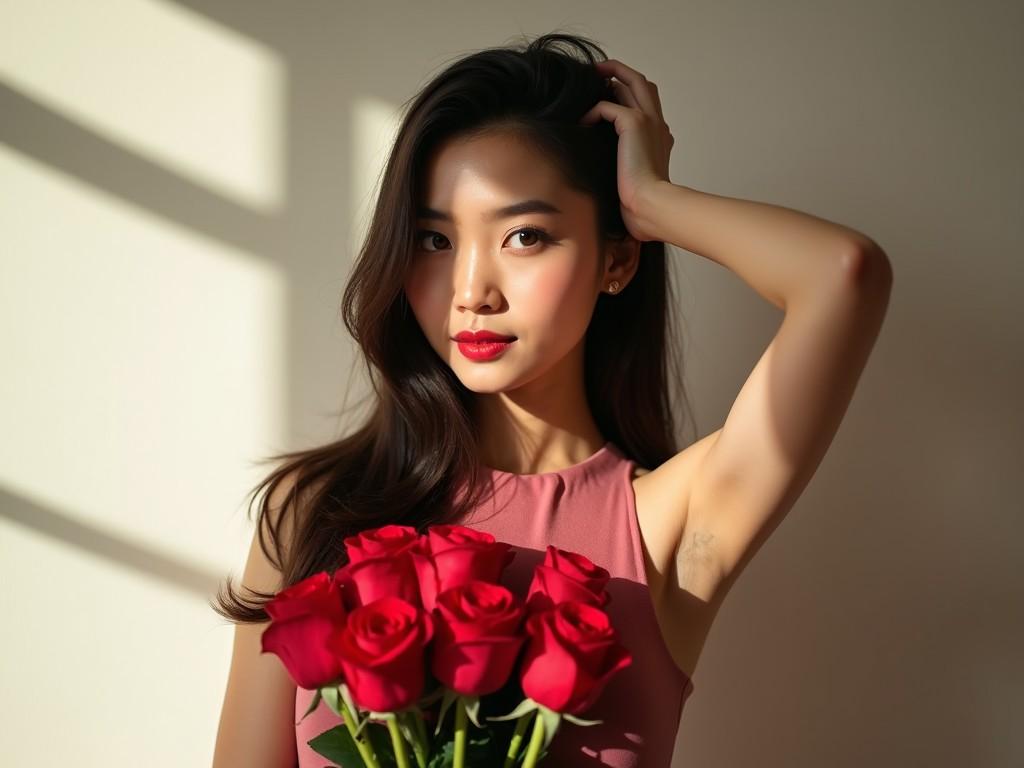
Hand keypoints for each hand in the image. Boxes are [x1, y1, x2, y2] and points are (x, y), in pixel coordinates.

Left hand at [579, 58, 674, 242]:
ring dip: (607, 76)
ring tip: (586, 82)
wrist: (651, 205)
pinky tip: (582, 124)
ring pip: (629, 81)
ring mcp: (648, 120)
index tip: (609, 90)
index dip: (628, 90)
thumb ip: (626, 164)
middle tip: (596, 70)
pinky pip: (607, 106)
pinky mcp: (634, 123)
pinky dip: (592, 112)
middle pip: (641, 82)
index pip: (647, 101)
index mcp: (660, 135)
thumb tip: (607, 166)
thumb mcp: (634, 179)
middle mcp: (657, 123)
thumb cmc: (642, 202)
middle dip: (618, 70)